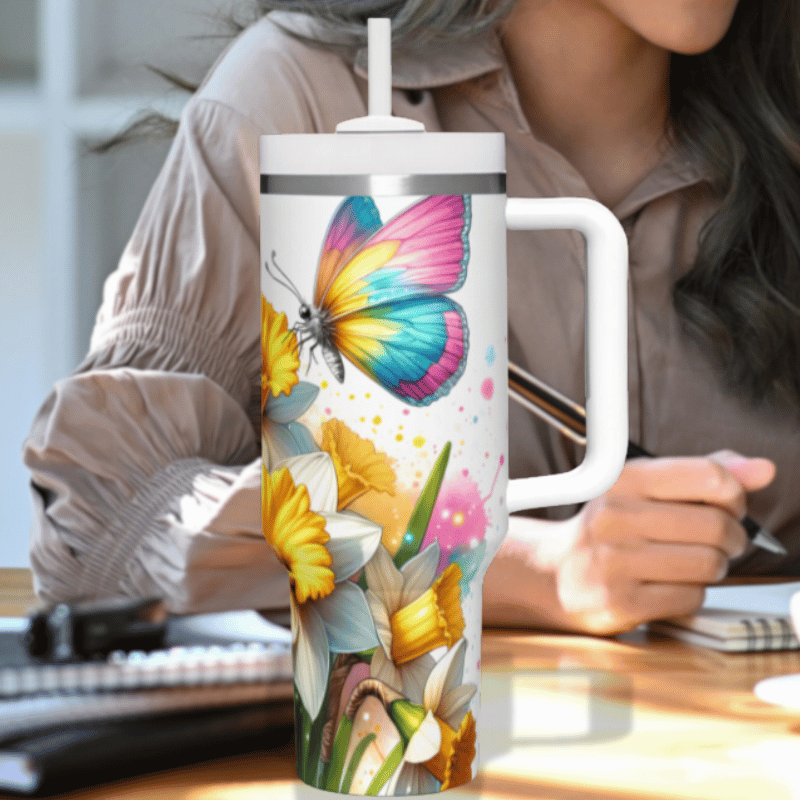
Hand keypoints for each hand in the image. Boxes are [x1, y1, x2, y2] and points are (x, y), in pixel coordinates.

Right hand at [549, 450, 775, 633]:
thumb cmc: (612, 528)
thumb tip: (763, 470)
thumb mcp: (646, 489)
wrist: (557, 572)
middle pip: (715, 525)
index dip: (734, 495)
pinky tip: (672, 583)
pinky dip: (693, 592)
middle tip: (721, 541)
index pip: (708, 476)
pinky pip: (690, 597)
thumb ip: (704, 475)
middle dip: (732, 537)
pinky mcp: (620, 601)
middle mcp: (614, 515)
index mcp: (623, 479)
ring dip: (715, 566)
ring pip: (708, 563)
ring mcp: (614, 561)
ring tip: (696, 562)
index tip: (729, 505)